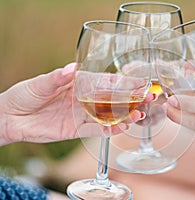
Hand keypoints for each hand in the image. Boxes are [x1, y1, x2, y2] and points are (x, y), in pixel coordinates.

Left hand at [0, 63, 153, 145]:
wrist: (10, 118)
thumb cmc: (24, 95)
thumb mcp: (40, 84)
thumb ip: (57, 78)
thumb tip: (72, 69)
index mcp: (78, 84)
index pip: (105, 81)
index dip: (122, 81)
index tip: (140, 81)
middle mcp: (84, 99)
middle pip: (112, 99)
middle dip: (131, 98)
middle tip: (149, 98)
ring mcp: (82, 115)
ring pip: (108, 115)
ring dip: (125, 115)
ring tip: (139, 115)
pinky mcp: (77, 129)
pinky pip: (96, 130)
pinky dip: (109, 130)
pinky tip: (122, 128)